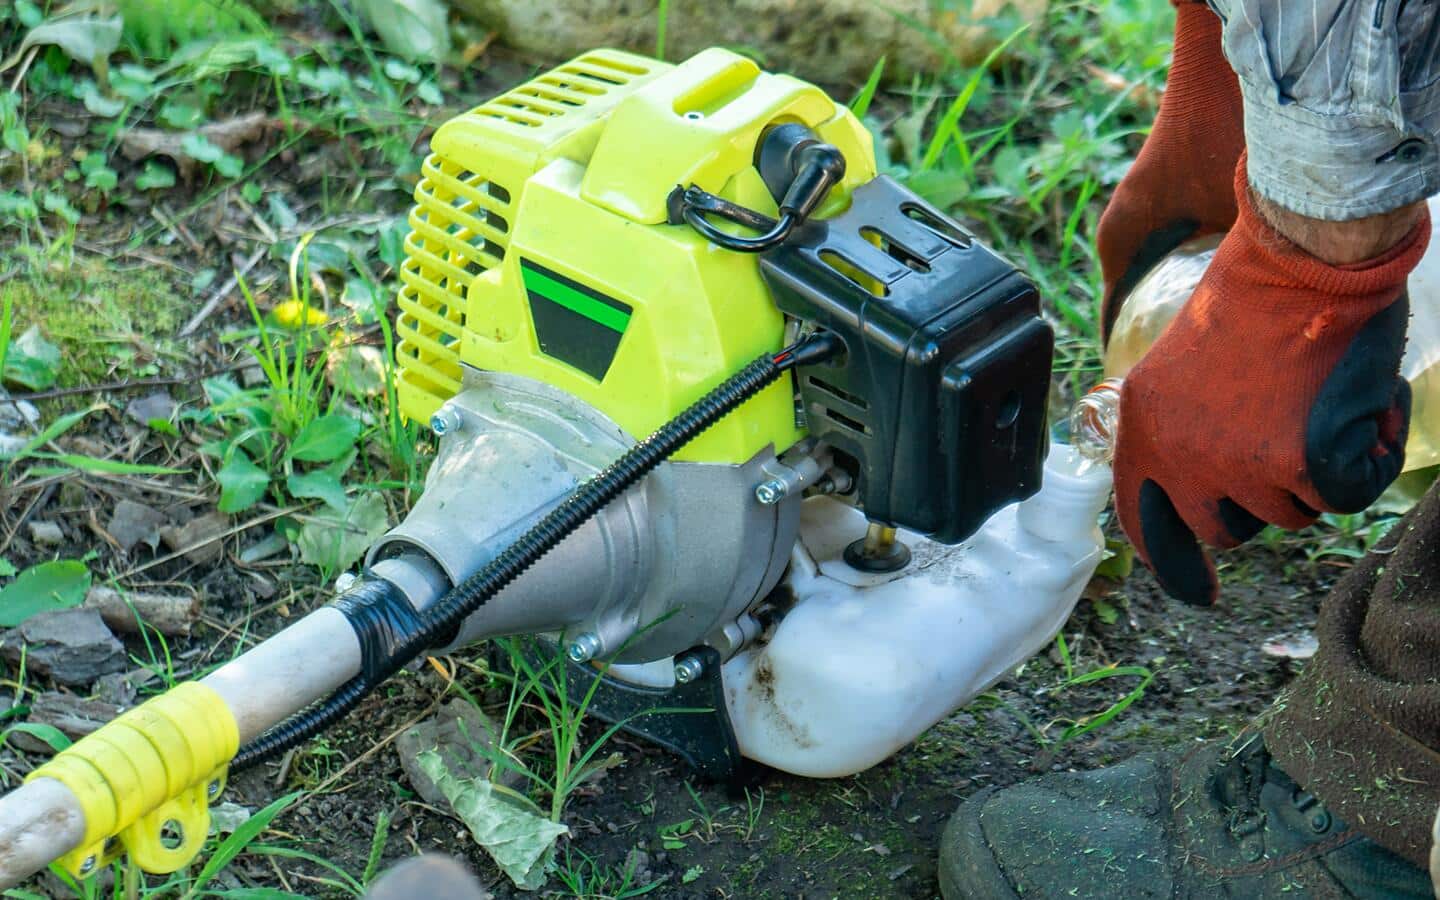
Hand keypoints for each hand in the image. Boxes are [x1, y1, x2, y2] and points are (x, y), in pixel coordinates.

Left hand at [1113, 156, 1428, 605]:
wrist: (1299, 255)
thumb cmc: (1256, 295)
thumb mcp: (1184, 363)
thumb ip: (1183, 425)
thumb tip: (1202, 486)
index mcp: (1142, 426)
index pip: (1144, 520)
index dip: (1173, 562)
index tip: (1200, 593)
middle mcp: (1178, 453)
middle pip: (1226, 528)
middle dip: (1263, 498)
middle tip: (1290, 441)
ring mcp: (1234, 464)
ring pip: (1292, 513)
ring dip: (1316, 472)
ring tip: (1319, 401)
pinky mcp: (1295, 464)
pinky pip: (1343, 498)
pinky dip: (1364, 462)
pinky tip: (1360, 410)